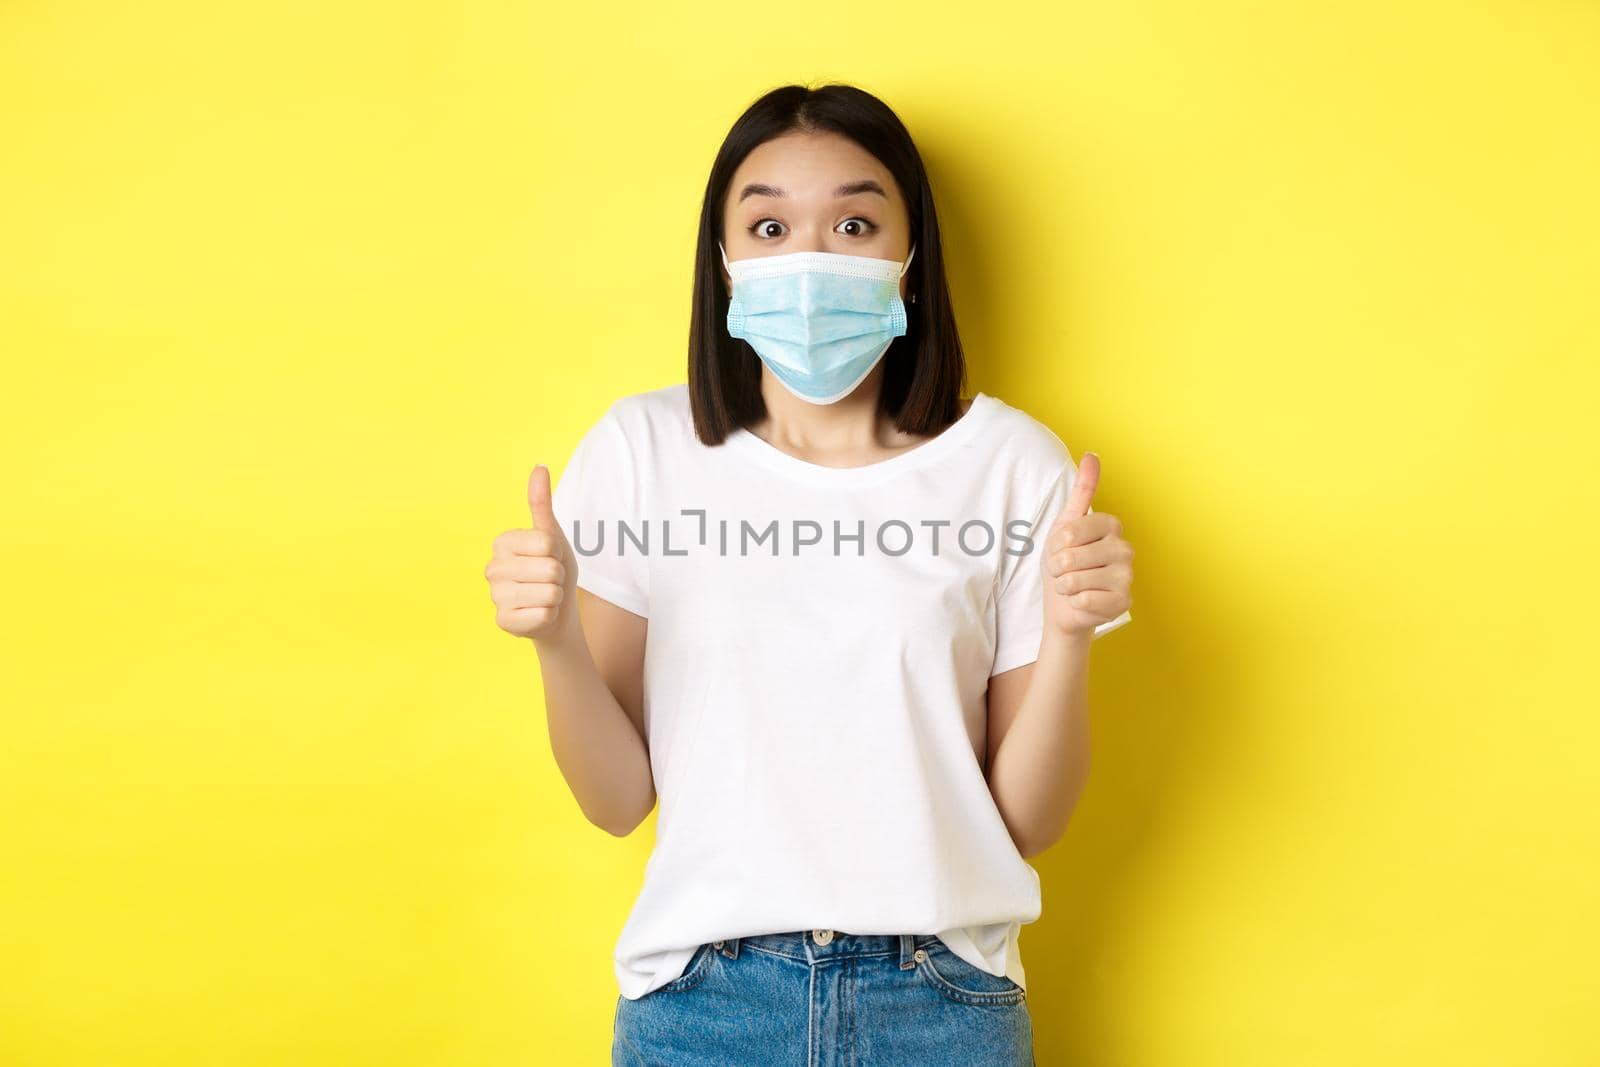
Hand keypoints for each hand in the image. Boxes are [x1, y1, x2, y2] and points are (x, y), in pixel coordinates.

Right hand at [484, 464, 578, 641]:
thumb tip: (540, 467)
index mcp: (502, 542)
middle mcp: (492, 568)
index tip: (550, 558)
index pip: (547, 543)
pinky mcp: (503, 622)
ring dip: (555, 597)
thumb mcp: (552, 535)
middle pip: (549, 569)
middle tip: (549, 581)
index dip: (557, 552)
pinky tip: (538, 615)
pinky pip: (543, 616)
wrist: (555, 610)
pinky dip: (549, 617)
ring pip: (548, 593)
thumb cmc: (552, 568)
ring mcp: (495, 597)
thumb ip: (542, 504)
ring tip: (544, 597)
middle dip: (558, 577)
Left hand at [1042, 452, 1134, 637]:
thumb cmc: (1064, 564)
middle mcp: (1125, 548)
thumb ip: (1082, 490)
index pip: (1070, 531)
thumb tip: (1092, 454)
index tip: (1063, 549)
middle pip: (1071, 556)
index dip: (1056, 545)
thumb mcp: (1065, 524)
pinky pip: (1084, 599)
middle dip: (1057, 567)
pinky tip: (1082, 601)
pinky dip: (1074, 602)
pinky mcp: (1123, 602)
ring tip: (1073, 586)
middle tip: (1066, 571)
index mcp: (1111, 525)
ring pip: (1076, 579)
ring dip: (1064, 585)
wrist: (1063, 604)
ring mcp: (1127, 576)